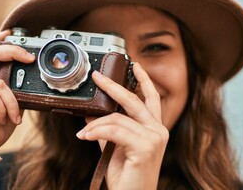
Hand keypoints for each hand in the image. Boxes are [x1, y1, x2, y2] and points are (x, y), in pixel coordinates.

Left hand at [77, 63, 168, 189]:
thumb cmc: (127, 176)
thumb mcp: (115, 148)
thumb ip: (107, 130)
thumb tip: (92, 113)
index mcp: (154, 129)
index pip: (151, 99)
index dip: (144, 81)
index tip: (135, 65)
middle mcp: (158, 130)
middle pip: (134, 100)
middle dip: (114, 86)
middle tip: (97, 77)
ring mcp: (154, 138)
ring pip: (117, 119)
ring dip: (95, 125)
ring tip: (84, 133)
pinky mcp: (145, 147)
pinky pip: (114, 131)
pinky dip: (96, 132)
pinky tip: (85, 136)